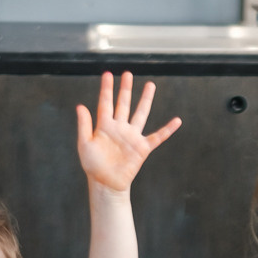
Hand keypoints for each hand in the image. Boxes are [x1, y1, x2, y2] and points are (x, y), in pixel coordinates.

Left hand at [75, 71, 181, 194]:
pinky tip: (177, 121)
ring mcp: (132, 136)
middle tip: (128, 73)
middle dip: (126, 89)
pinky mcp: (142, 148)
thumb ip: (84, 125)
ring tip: (150, 85)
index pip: (105, 103)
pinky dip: (167, 130)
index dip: (106, 89)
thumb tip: (80, 106)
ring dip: (145, 100)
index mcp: (104, 126)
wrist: (106, 184)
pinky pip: (157, 137)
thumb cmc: (93, 166)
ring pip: (140, 114)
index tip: (107, 74)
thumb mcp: (84, 144)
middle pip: (124, 104)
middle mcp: (119, 128)